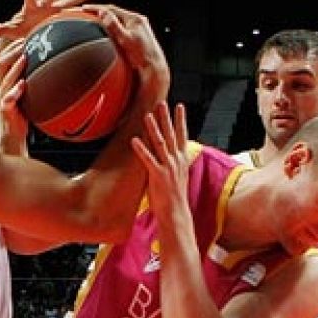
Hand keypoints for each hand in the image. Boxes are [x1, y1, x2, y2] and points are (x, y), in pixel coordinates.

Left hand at [0, 0, 92, 40]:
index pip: (30, 0)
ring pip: (67, 2)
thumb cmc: (21, 30)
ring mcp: (55, 10)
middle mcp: (44, 6)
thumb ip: (0, 29)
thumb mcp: (11, 31)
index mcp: (31, 8)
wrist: (31, 30)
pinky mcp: (63, 16)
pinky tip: (96, 10)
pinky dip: (84, 11)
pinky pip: (75, 13)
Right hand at [0, 42, 28, 153]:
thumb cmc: (22, 114)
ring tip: (24, 57)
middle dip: (12, 51)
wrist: (13, 136)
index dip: (12, 46)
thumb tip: (49, 69)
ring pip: (5, 79)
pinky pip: (8, 99)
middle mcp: (0, 88)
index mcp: (4, 82)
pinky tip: (23, 84)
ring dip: (15, 67)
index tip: (24, 35)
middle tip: (25, 41)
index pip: (4, 59)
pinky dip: (15, 91)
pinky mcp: (5, 110)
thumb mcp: (25, 95)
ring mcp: (2, 98)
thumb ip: (31, 81)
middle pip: (1, 64)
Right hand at [85, 5, 168, 99]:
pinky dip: (113, 28)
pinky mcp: (138, 36)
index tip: (85, 8)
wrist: (154, 67)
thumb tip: (103, 12)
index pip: (112, 9)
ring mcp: (139, 28)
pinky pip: (122, 28)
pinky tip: (108, 32)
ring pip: (119, 20)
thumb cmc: (141, 56)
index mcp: (135, 19)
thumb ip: (114, 25)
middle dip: (101, 12)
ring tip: (95, 20)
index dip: (97, 8)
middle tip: (88, 12)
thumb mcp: (125, 39)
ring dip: (107, 20)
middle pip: (116, 13)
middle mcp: (138, 21)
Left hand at [130, 102, 190, 218]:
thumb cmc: (174, 198)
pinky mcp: (158, 176)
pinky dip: (141, 149)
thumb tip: (170, 155)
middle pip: (172, 134)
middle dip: (167, 118)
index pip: (183, 136)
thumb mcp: (177, 176)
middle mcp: (177, 161)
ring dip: (153, 128)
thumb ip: (173, 163)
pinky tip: (134, 139)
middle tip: (162, 103)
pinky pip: (148, 159)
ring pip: (160, 143)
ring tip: (147, 115)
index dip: (181, 120)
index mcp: (182, 161)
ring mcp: (168, 168)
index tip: (180, 106)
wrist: (176, 214)